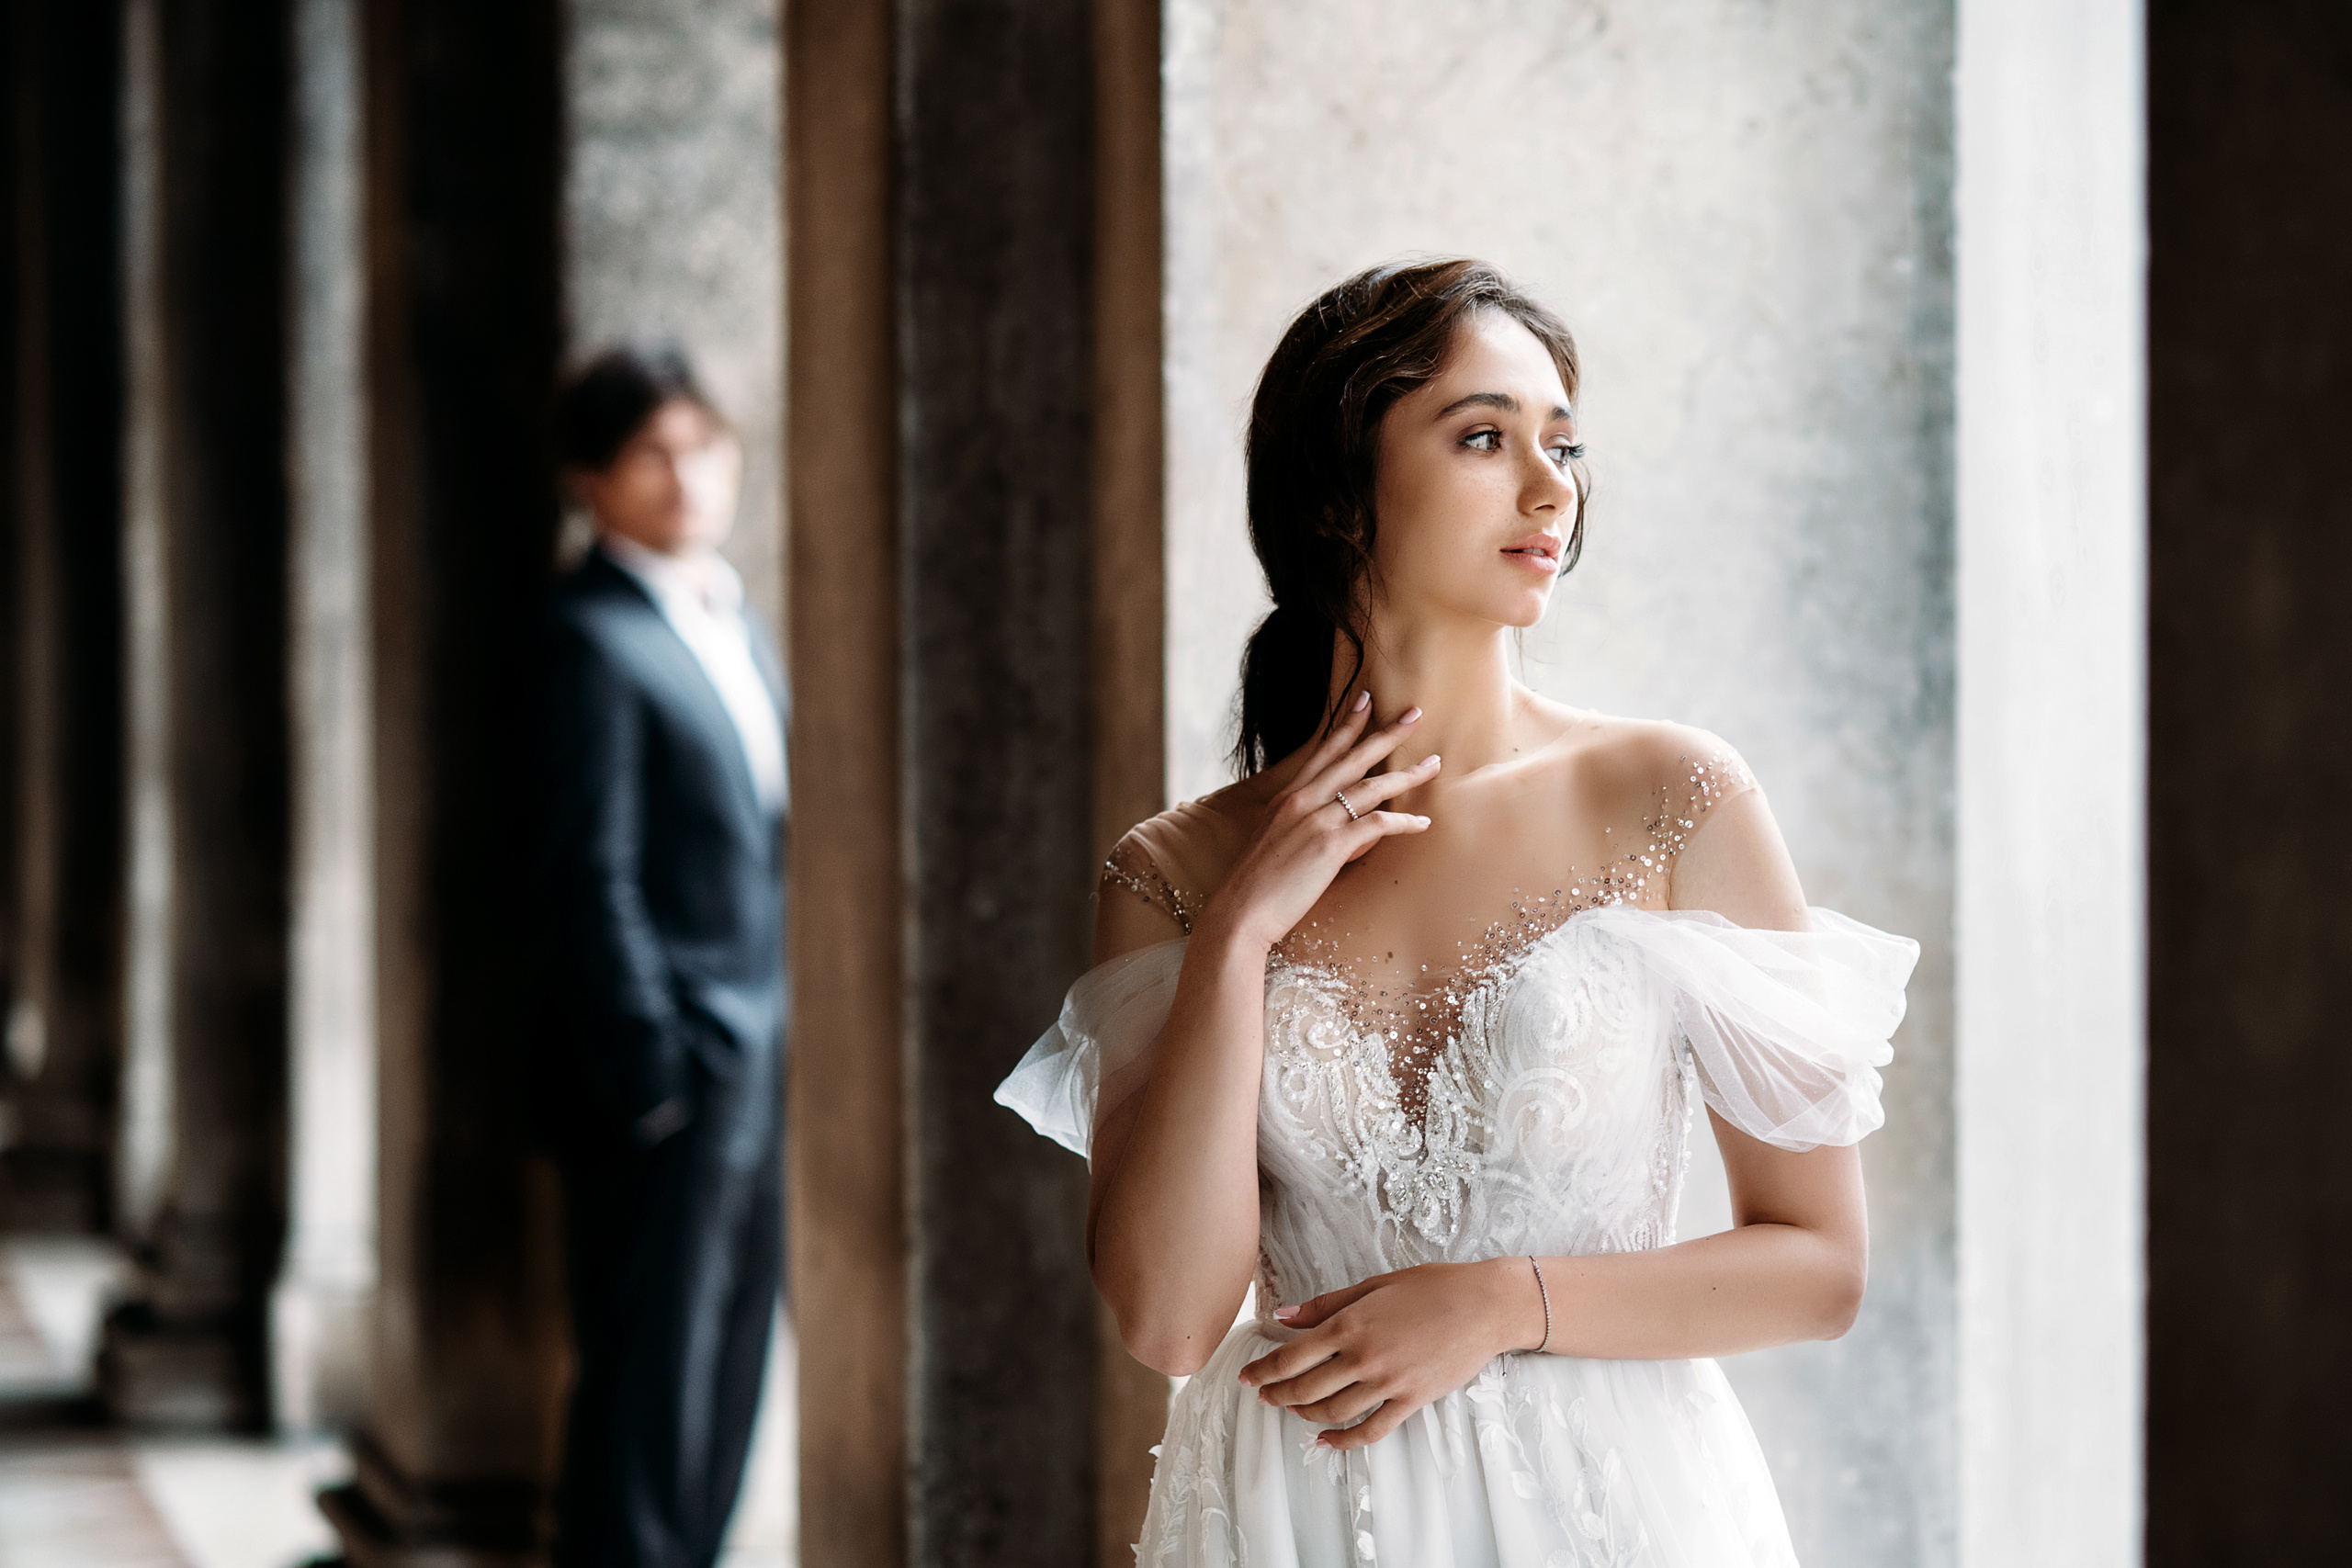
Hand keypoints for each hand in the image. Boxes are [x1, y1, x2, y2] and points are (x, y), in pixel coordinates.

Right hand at [1197, 691, 1439, 951]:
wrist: (1241, 912)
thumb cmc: (1258, 886)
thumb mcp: (1277, 844)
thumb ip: (1309, 828)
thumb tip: (1345, 828)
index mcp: (1287, 797)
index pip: (1323, 751)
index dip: (1347, 725)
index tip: (1365, 699)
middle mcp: (1301, 801)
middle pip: (1352, 758)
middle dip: (1386, 732)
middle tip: (1415, 713)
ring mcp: (1316, 820)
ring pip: (1371, 786)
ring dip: (1407, 774)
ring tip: (1433, 764)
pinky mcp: (1330, 845)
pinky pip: (1377, 823)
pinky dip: (1403, 821)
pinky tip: (1421, 822)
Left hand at [1237, 1258, 1545, 1450]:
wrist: (1484, 1305)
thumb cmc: (1431, 1286)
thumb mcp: (1374, 1285)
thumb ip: (1326, 1305)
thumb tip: (1283, 1317)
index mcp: (1350, 1325)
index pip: (1291, 1356)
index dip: (1263, 1370)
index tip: (1246, 1376)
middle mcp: (1363, 1358)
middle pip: (1304, 1388)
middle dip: (1276, 1394)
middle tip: (1262, 1395)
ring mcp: (1388, 1383)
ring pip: (1332, 1412)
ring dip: (1304, 1415)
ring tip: (1291, 1410)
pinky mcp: (1411, 1401)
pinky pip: (1371, 1430)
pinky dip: (1344, 1441)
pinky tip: (1326, 1442)